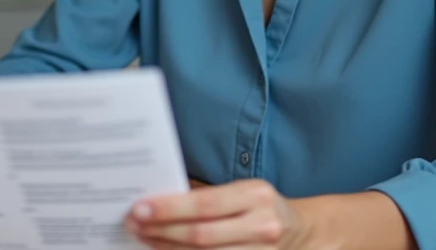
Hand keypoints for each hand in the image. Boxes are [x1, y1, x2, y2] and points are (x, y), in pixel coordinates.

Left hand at [124, 179, 319, 249]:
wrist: (302, 231)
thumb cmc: (259, 205)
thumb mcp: (239, 191)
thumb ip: (205, 195)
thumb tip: (158, 200)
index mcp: (255, 195)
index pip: (205, 204)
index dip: (169, 209)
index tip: (140, 209)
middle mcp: (262, 224)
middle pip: (202, 235)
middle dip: (162, 232)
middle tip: (134, 226)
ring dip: (169, 249)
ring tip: (145, 240)